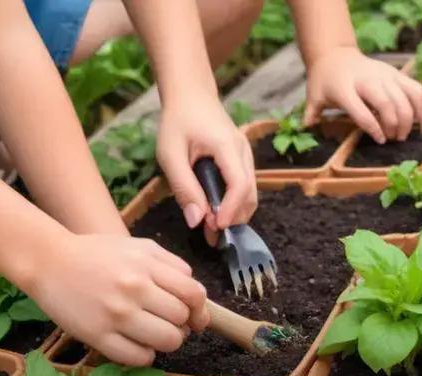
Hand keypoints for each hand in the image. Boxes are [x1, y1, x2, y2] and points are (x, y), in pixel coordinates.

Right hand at [29, 234, 209, 365]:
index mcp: (146, 265)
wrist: (48, 261)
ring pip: (167, 341)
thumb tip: (196, 297)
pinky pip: (139, 358)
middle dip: (182, 325)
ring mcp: (116, 314)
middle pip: (182, 320)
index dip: (199, 308)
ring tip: (155, 334)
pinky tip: (138, 345)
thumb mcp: (138, 247)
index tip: (193, 314)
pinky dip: (146, 355)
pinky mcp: (97, 336)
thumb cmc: (97, 254)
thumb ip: (171, 265)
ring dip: (168, 341)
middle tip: (170, 324)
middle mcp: (134, 289)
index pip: (194, 294)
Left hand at [157, 99, 255, 244]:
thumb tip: (196, 221)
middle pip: (251, 195)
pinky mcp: (242, 159)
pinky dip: (234, 203)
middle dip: (235, 218)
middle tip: (210, 234)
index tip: (214, 227)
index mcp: (227, 146)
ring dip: (235, 213)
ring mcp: (246, 155)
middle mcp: (243, 151)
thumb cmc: (177, 121)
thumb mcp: (170, 154)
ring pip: (251, 193)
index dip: (230, 211)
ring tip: (211, 226)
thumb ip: (184, 187)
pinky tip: (215, 211)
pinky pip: (245, 186)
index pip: (239, 186)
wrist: (190, 95)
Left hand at [304, 47, 421, 142]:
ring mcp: (386, 75)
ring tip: (409, 134)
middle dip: (395, 125)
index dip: (373, 128)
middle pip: (388, 104)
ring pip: (407, 96)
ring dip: (412, 118)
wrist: (336, 55)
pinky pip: (418, 89)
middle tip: (395, 139)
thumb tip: (305, 129)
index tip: (380, 140)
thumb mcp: (313, 96)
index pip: (362, 111)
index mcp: (345, 88)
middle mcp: (368, 80)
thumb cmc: (324, 81)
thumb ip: (312, 113)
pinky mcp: (397, 74)